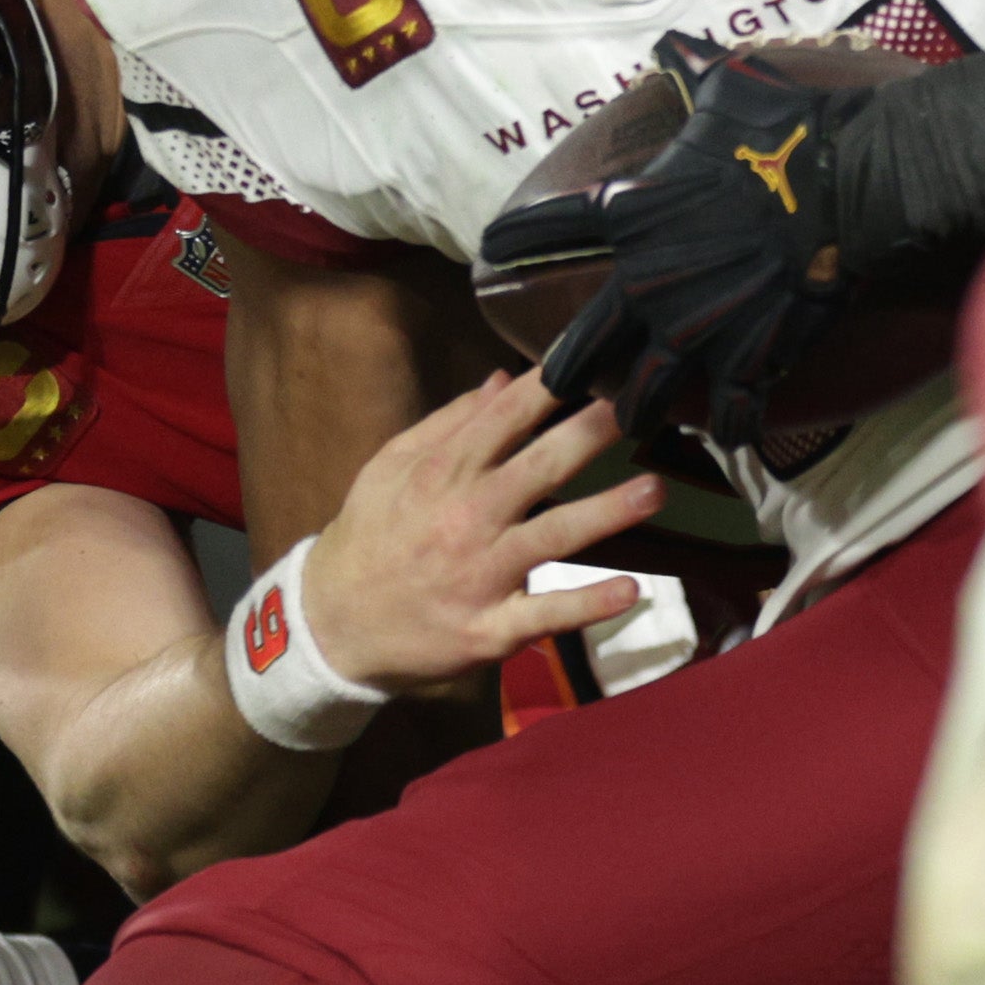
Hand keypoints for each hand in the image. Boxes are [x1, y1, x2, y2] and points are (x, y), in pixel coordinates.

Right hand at [299, 374, 661, 692]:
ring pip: (551, 537)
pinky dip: (585, 604)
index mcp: (444, 472)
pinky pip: (544, 614)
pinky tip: (631, 591)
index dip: (551, 386)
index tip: (598, 357)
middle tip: (640, 405)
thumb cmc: (370, 537)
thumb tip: (503, 378)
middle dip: (589, 434)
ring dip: (606, 513)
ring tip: (655, 489)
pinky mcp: (488, 628)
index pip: (505, 418)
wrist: (330, 625)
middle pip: (538, 468)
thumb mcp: (391, 468)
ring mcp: (480, 574)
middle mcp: (467, 517)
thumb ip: (449, 422)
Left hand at [491, 33, 860, 446]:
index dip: (511, 242)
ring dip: (633, 412)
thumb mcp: (725, 82)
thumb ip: (688, 64)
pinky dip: (727, 428)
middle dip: (566, 370)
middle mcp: (646, 282)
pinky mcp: (747, 360)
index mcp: (629, 212)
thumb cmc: (783, 130)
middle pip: (576, 350)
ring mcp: (694, 331)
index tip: (489, 252)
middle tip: (560, 383)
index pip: (544, 230)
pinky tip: (727, 433)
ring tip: (630, 422)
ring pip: (639, 399)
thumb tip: (669, 38)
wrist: (846, 183)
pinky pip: (726, 417)